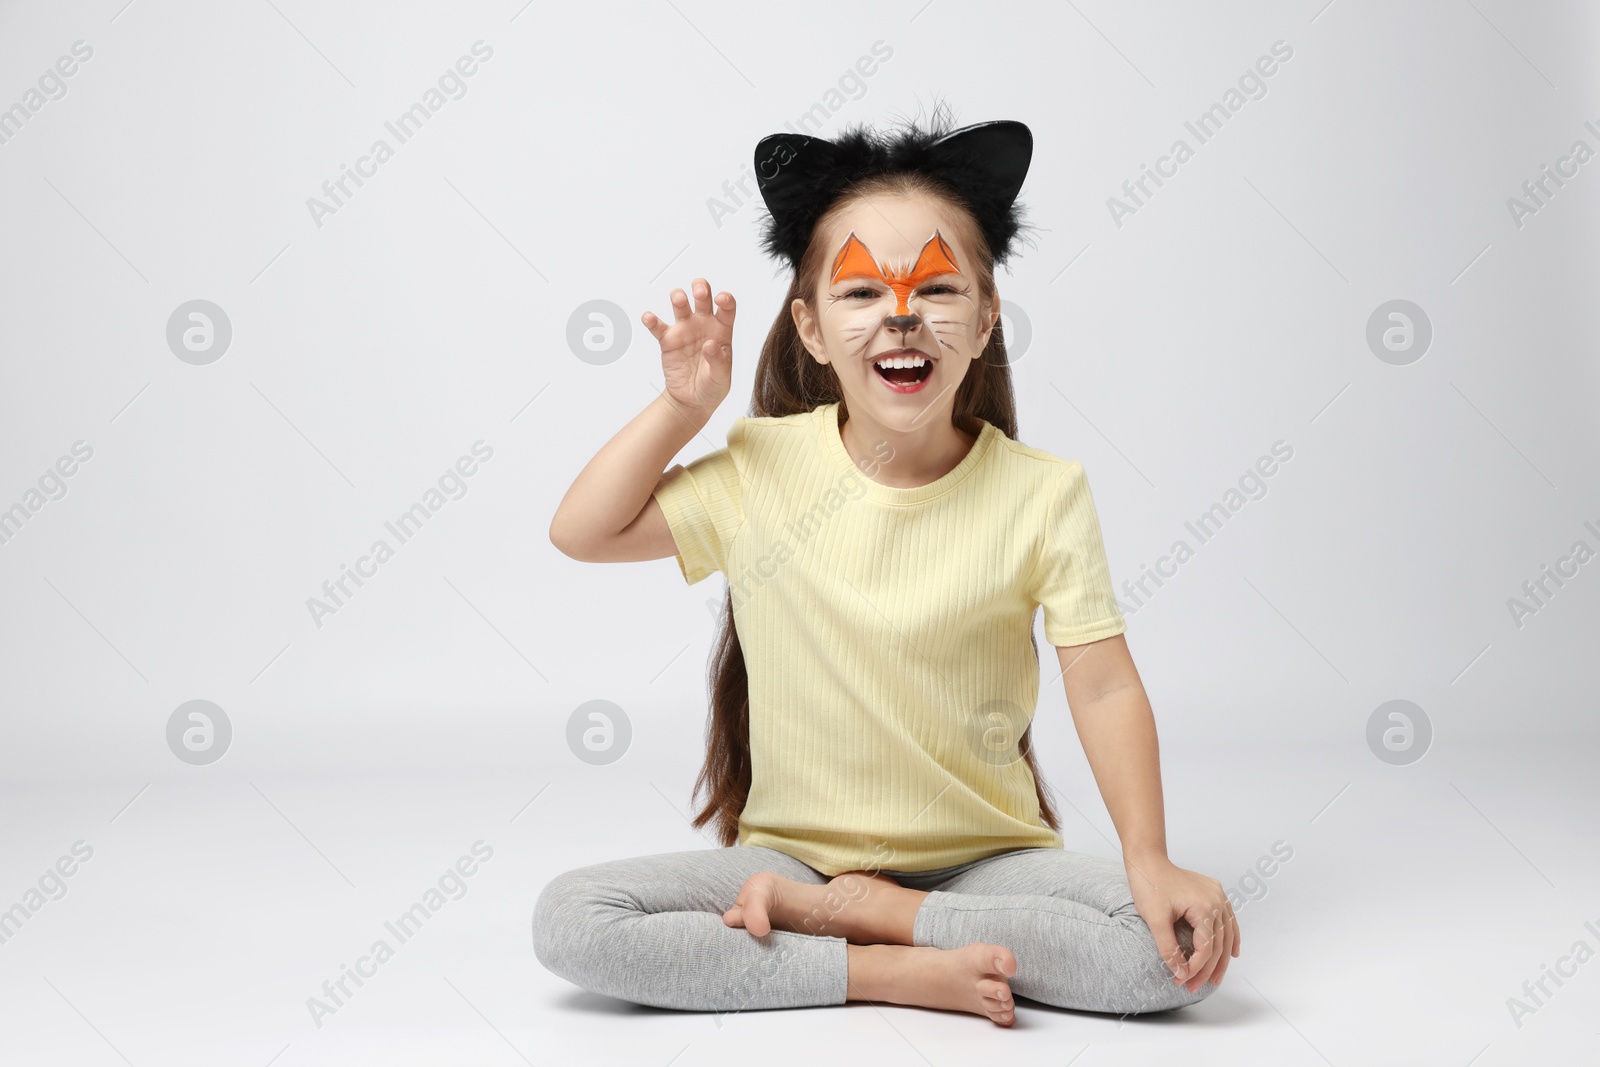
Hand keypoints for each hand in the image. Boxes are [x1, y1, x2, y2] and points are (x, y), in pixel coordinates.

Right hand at [642, 278, 733, 420]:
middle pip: (702, 298)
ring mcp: (684, 330)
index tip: (721, 299)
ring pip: (680, 306)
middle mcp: (703, 325)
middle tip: (699, 290)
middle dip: (700, 289)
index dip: (725, 299)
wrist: (693, 400)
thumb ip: (718, 361)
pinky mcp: (668, 340)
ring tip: (678, 299)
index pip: (726, 308)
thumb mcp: (721, 377)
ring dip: (679, 298)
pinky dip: (652, 320)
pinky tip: (649, 317)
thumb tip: (711, 345)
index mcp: (721, 330)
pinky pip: (658, 327)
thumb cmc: (712, 386)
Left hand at [1123, 853, 1239, 992]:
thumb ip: (1168, 948)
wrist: (1148, 861)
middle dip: (1207, 969)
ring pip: (1227, 934)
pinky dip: (1230, 938)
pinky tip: (1232, 953)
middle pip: (1218, 944)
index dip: (1195, 968)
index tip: (1181, 981)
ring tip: (1215, 980)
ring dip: (1222, 959)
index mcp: (1204, 906)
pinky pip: (1228, 920)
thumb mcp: (1155, 919)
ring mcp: (1218, 895)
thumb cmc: (1149, 886)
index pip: (1206, 947)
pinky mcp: (1214, 893)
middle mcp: (1217, 900)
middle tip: (1193, 987)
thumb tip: (1181, 972)